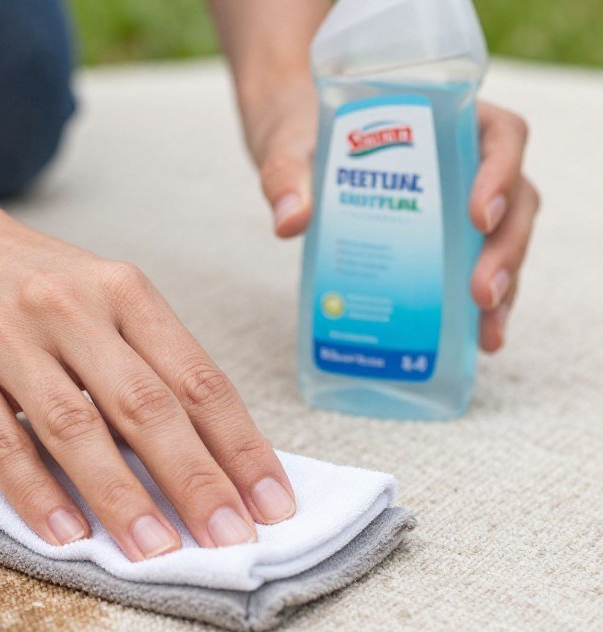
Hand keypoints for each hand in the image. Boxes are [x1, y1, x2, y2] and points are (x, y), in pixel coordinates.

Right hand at [0, 206, 295, 560]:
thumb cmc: (21, 280)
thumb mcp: (94, 295)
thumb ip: (140, 362)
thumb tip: (200, 458)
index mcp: (123, 291)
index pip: (198, 378)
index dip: (241, 447)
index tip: (273, 505)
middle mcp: (72, 308)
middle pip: (147, 406)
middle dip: (197, 481)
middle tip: (231, 543)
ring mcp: (8, 338)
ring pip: (76, 428)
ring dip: (122, 497)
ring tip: (156, 554)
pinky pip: (1, 442)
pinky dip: (37, 494)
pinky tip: (66, 535)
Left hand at [246, 82, 539, 352]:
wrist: (297, 153)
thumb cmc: (304, 138)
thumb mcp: (289, 148)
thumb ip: (287, 175)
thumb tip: (289, 222)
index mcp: (449, 120)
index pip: (501, 136)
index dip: (501, 175)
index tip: (480, 215)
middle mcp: (469, 161)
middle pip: (515, 199)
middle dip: (505, 249)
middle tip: (481, 293)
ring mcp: (464, 203)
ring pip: (505, 240)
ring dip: (504, 286)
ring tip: (487, 333)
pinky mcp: (448, 241)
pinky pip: (478, 268)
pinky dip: (482, 305)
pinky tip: (478, 340)